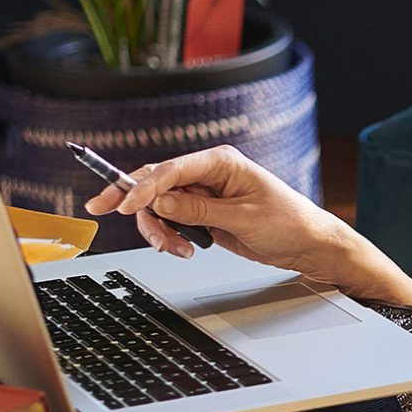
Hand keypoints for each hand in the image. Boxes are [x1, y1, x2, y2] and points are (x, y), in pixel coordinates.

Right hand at [81, 144, 356, 284]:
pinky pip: (170, 220)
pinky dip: (168, 236)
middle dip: (133, 201)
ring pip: (157, 206)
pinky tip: (182, 249)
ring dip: (157, 228)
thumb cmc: (289, 222)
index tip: (122, 204)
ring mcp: (202, 194)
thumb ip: (200, 210)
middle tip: (104, 212)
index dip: (142, 186)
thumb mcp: (244, 218)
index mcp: (221, 162)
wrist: (307, 244)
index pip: (171, 169)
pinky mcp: (202, 213)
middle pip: (154, 182)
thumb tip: (161, 202)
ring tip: (175, 249)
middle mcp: (208, 173)